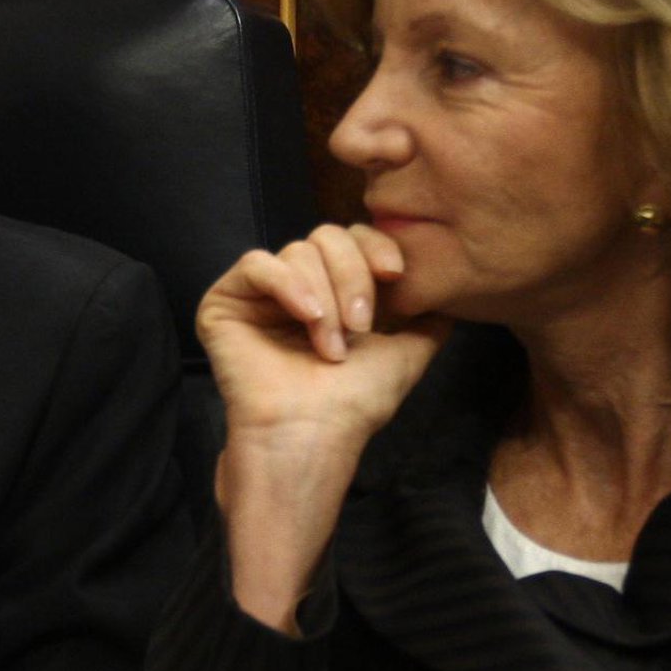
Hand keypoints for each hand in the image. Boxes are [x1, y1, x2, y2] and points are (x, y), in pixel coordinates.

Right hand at [200, 224, 450, 631]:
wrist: (313, 434)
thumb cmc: (354, 404)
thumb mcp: (408, 353)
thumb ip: (427, 320)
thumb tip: (445, 294)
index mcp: (333, 293)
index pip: (354, 239)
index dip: (376, 246)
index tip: (395, 274)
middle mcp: (297, 289)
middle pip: (328, 237)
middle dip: (352, 277)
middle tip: (361, 326)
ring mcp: (259, 296)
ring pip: (297, 250)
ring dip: (324, 297)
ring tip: (330, 346)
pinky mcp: (225, 303)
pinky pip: (256, 264)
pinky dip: (288, 284)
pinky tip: (305, 315)